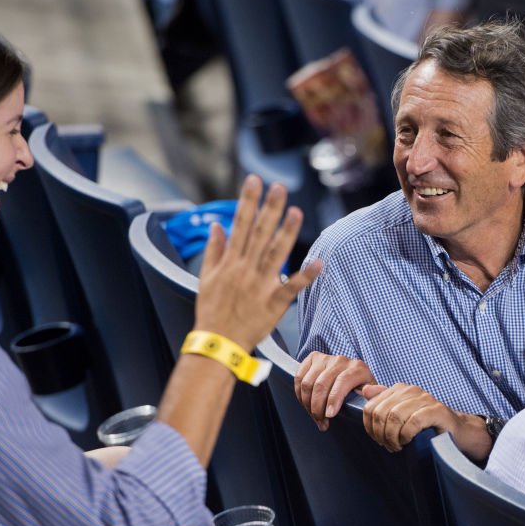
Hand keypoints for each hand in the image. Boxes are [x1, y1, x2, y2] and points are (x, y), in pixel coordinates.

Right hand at [194, 176, 322, 350]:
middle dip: (269, 209)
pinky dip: (305, 275)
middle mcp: (245, 269)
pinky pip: (291, 287)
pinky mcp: (273, 303)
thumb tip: (216, 226)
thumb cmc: (211, 311)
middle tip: (279, 188)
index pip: (240, 224)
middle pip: (259, 233)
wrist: (217, 344)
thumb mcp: (205, 278)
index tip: (255, 181)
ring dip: (286, 233)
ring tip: (296, 212)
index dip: (248, 201)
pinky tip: (318, 262)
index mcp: (230, 262)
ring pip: (276, 254)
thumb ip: (213, 250)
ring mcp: (260, 285)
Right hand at [295, 352, 375, 430]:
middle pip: (321, 384)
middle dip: (318, 408)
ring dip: (308, 404)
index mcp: (359, 368)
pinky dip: (300, 394)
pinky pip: (300, 377)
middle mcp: (342, 360)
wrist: (353, 377)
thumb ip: (374, 396)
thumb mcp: (371, 396)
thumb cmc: (362, 391)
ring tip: (315, 417)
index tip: (329, 416)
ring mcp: (326, 358)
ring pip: (308, 382)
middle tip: (321, 423)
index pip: (342, 382)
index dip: (333, 399)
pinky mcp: (313, 358)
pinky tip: (307, 404)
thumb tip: (368, 393)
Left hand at [361, 384, 492, 460]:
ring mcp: (425, 399)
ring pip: (394, 416)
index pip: (371, 407)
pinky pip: (413, 422)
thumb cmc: (429, 426)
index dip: (369, 427)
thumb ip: (384, 400)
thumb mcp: (403, 413)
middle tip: (388, 446)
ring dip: (392, 437)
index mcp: (400, 390)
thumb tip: (365, 390)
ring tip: (397, 447)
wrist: (459, 433)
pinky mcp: (437, 411)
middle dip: (380, 434)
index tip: (377, 440)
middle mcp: (411, 390)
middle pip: (380, 412)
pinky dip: (406, 435)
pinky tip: (408, 443)